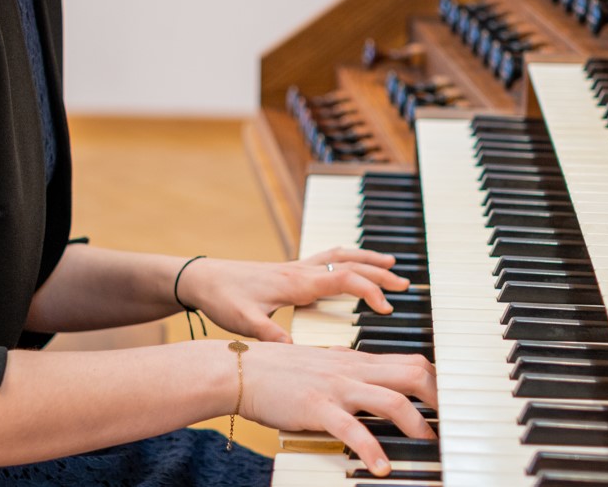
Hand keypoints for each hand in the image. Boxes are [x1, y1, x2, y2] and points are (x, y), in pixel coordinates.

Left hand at [179, 248, 410, 342]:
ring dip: (367, 258)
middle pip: (349, 263)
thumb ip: (270, 336)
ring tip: (390, 263)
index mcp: (296, 282)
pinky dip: (347, 258)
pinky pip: (327, 258)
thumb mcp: (244, 322)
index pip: (343, 279)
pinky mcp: (290, 269)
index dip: (369, 290)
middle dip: (379, 272)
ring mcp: (296, 266)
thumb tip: (295, 352)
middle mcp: (301, 270)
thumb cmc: (222, 298)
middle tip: (405, 283)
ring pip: (340, 255)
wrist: (202, 278)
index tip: (388, 307)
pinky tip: (353, 265)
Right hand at [237, 342, 436, 477]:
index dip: (437, 379)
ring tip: (429, 444)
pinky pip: (353, 429)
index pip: (411, 360)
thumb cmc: (276, 368)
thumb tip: (358, 364)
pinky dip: (372, 449)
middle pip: (414, 373)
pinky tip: (381, 467)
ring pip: (392, 400)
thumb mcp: (319, 361)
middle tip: (452, 422)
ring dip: (418, 425)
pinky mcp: (318, 408)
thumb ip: (343, 364)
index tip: (450, 400)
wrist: (241, 369)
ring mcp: (337, 388)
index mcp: (355, 360)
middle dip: (441, 398)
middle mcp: (353, 370)